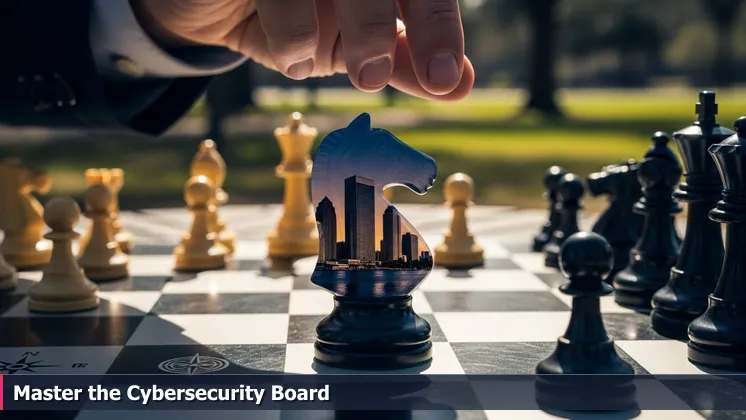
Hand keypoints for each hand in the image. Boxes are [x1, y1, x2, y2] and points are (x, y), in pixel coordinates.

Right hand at [131, 0, 473, 100]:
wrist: (216, 6)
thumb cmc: (298, 18)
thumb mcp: (355, 45)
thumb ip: (405, 61)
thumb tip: (460, 86)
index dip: (439, 26)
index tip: (445, 79)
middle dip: (385, 29)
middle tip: (372, 80)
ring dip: (348, 28)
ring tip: (321, 70)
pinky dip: (293, 32)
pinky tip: (293, 58)